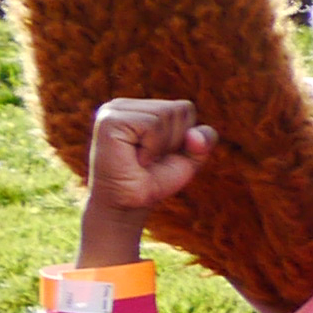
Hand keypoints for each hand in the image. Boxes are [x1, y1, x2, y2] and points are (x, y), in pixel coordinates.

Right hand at [85, 99, 212, 228]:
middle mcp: (122, 105)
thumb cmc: (152, 181)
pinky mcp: (109, 121)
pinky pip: (152, 124)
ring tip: (139, 159)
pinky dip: (151, 148)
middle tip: (148, 160)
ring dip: (161, 146)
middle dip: (173, 141)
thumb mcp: (187, 159)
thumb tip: (195, 134)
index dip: (183, 138)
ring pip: (166, 114)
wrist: (126, 207)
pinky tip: (134, 159)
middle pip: (179, 109)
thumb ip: (203, 141)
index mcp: (137, 108)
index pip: (184, 108)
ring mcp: (113, 110)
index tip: (159, 155)